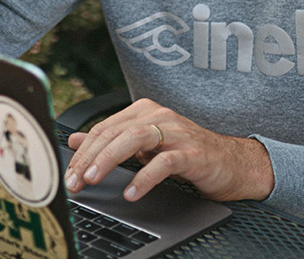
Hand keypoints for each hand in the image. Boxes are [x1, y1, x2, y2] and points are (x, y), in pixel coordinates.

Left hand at [64, 98, 273, 202]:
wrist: (233, 163)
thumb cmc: (188, 154)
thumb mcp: (145, 146)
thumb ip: (113, 140)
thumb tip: (76, 140)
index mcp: (144, 111)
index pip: (104, 128)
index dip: (83, 151)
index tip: (69, 172)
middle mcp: (159, 116)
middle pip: (114, 132)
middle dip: (89, 157)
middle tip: (75, 180)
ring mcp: (176, 132)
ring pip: (134, 139)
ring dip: (109, 160)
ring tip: (93, 179)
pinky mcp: (192, 152)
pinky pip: (164, 162)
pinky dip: (144, 177)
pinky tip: (131, 191)